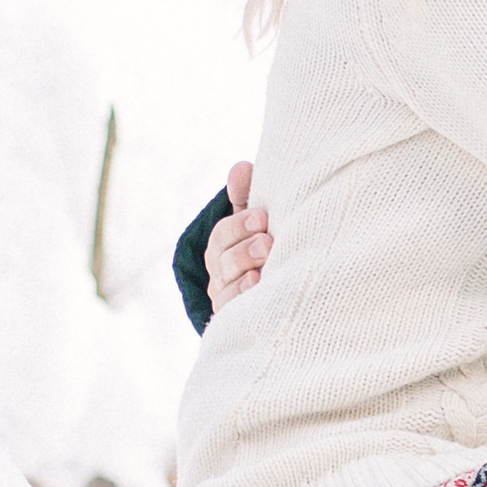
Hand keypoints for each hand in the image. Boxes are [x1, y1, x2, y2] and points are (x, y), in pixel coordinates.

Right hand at [204, 162, 271, 313]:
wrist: (267, 297)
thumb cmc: (259, 247)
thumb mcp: (252, 223)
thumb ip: (245, 198)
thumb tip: (242, 167)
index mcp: (221, 247)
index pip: (223, 235)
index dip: (240, 225)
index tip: (262, 217)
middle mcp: (219, 273)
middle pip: (224, 261)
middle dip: (244, 250)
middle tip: (267, 241)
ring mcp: (226, 298)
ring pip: (228, 287)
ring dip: (245, 275)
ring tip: (263, 266)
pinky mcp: (236, 320)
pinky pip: (235, 312)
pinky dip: (245, 300)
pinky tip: (260, 289)